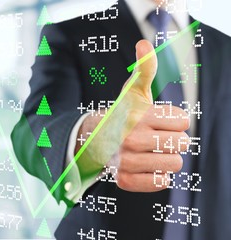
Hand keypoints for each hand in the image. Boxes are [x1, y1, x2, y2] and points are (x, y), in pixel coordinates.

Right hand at [75, 40, 189, 191]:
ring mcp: (127, 162)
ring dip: (167, 157)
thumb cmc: (122, 114)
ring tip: (150, 150)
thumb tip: (144, 43)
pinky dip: (158, 174)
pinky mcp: (125, 180)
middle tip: (155, 135)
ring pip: (175, 164)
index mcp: (138, 115)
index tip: (158, 119)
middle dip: (173, 138)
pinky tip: (145, 165)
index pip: (184, 121)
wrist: (95, 139)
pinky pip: (161, 182)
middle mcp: (131, 139)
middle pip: (183, 143)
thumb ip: (144, 69)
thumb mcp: (133, 91)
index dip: (174, 119)